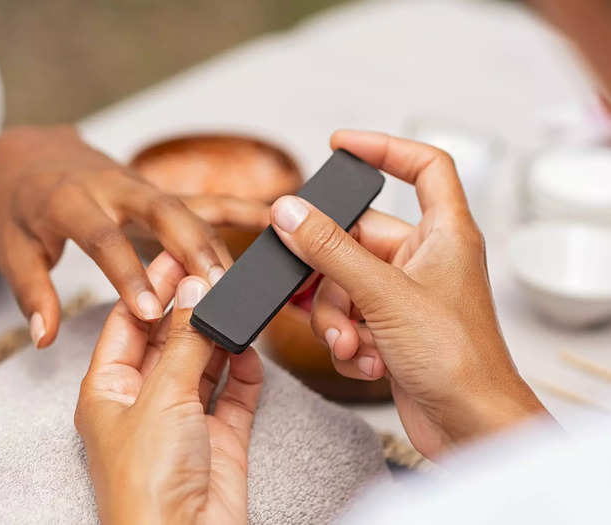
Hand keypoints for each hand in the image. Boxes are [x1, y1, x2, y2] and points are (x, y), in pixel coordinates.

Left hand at [0, 125, 267, 347]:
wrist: (36, 155)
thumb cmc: (22, 207)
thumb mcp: (12, 249)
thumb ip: (32, 292)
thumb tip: (44, 336)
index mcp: (69, 202)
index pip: (103, 239)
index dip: (126, 273)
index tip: (149, 311)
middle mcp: (113, 188)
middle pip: (160, 213)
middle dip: (192, 249)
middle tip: (216, 287)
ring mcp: (142, 187)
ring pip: (188, 209)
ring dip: (218, 243)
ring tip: (244, 281)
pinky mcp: (161, 191)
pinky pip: (203, 199)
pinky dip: (238, 208)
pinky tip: (270, 219)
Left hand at [75, 251, 262, 524]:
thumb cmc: (147, 485)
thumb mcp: (162, 397)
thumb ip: (185, 340)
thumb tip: (196, 289)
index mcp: (110, 391)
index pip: (128, 323)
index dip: (150, 288)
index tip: (176, 255)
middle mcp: (146, 401)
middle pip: (169, 339)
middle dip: (191, 307)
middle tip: (215, 270)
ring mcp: (185, 418)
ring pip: (205, 362)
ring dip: (220, 335)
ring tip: (236, 300)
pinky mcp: (221, 436)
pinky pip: (235, 391)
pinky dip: (244, 369)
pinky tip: (249, 348)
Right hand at [270, 130, 547, 458]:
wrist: (469, 428)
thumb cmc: (459, 361)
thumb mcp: (384, 295)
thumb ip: (331, 250)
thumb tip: (291, 213)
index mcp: (444, 233)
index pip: (423, 167)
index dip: (384, 148)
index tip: (342, 144)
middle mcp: (424, 259)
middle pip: (356, 239)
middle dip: (332, 276)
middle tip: (317, 291)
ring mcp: (404, 295)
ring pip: (344, 284)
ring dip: (337, 317)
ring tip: (353, 343)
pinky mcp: (390, 328)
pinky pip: (349, 317)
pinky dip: (348, 340)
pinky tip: (367, 360)